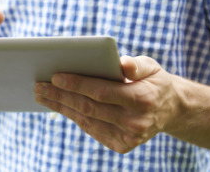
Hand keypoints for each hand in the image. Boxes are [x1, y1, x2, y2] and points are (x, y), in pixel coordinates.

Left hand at [34, 56, 182, 152]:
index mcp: (142, 99)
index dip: (77, 84)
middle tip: (38, 86)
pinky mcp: (121, 145)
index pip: (102, 92)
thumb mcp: (151, 67)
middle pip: (88, 108)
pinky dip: (73, 115)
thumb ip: (136, 65)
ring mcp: (128, 137)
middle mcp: (135, 122)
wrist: (170, 110)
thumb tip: (121, 64)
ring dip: (60, 107)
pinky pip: (90, 129)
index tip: (54, 76)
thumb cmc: (153, 81)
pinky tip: (59, 105)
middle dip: (60, 96)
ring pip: (86, 120)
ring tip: (42, 95)